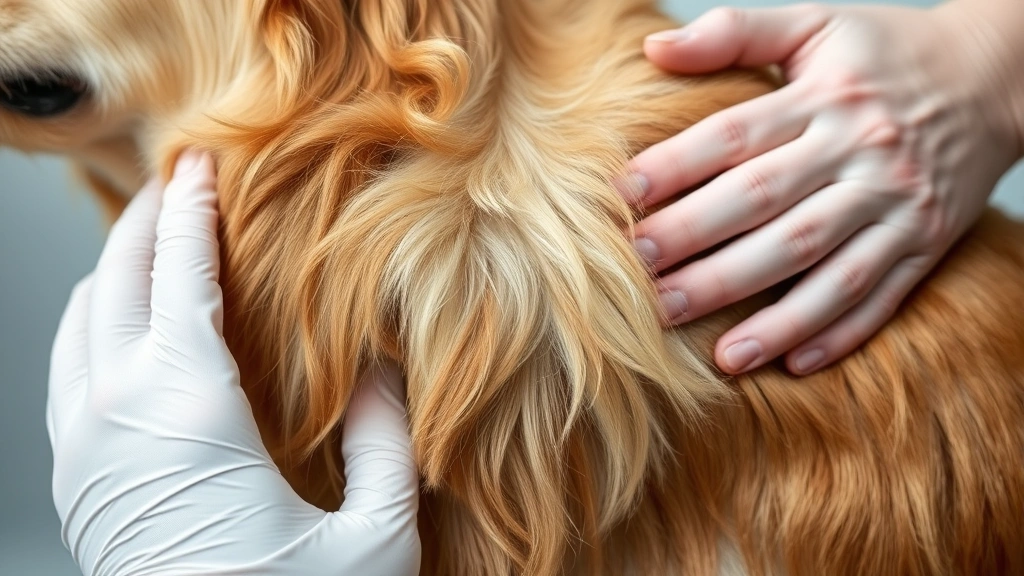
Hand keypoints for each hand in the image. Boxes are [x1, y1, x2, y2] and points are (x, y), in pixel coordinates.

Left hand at [47, 151, 419, 574]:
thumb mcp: (371, 537)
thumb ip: (381, 440)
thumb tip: (380, 371)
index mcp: (190, 412)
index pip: (184, 276)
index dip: (196, 211)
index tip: (205, 163)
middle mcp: (117, 417)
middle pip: (118, 281)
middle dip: (149, 220)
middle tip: (180, 181)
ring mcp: (82, 450)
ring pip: (80, 323)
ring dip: (116, 270)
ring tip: (152, 243)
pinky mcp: (75, 484)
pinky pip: (65, 371)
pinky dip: (92, 324)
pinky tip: (119, 327)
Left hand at [621, 2, 1023, 374]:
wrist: (998, 78)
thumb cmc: (887, 53)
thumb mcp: (816, 20)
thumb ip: (734, 32)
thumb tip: (652, 44)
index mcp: (825, 98)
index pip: (737, 135)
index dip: (677, 166)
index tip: (623, 197)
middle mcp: (862, 153)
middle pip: (767, 207)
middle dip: (699, 247)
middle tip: (641, 283)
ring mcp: (898, 205)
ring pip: (822, 265)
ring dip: (765, 314)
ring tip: (713, 353)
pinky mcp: (925, 244)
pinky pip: (881, 297)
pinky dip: (838, 333)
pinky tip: (790, 364)